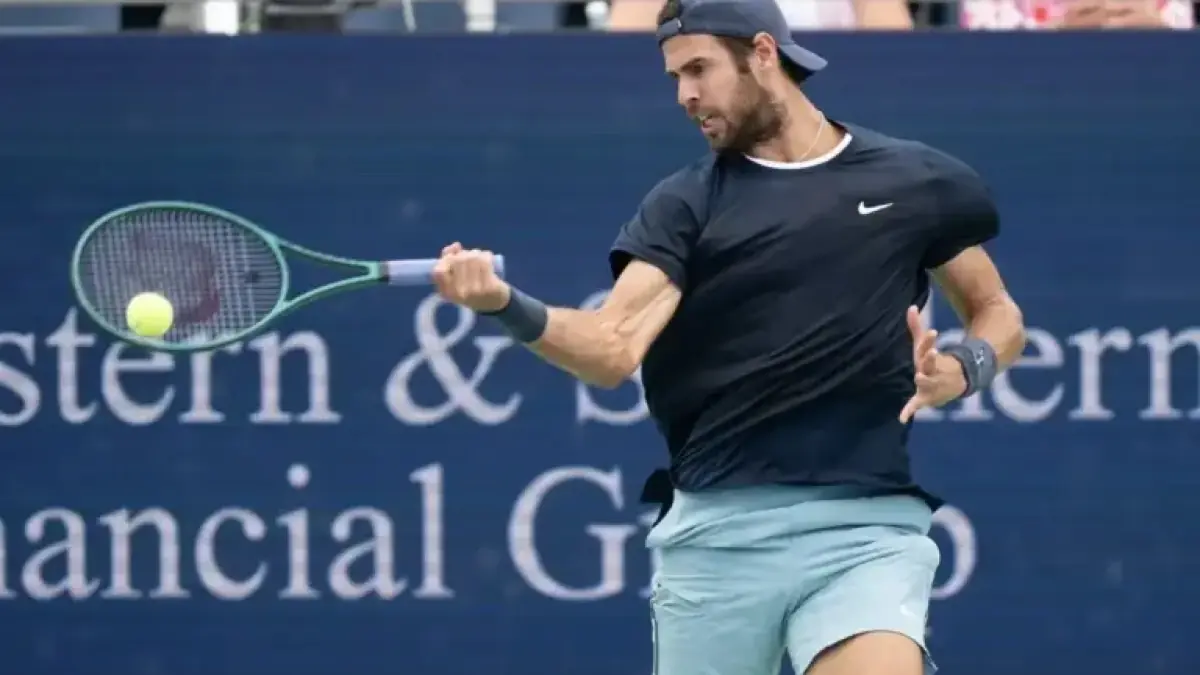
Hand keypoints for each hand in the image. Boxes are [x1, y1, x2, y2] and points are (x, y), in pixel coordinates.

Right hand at [431, 242, 510, 312]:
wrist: (494, 303)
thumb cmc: (471, 288)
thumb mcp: (455, 278)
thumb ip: (448, 260)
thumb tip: (455, 245)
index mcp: (448, 293)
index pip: (438, 272)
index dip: (445, 259)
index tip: (453, 256)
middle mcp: (459, 294)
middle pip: (457, 260)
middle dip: (463, 253)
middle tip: (469, 256)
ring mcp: (475, 291)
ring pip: (472, 258)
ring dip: (476, 253)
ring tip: (479, 257)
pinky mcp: (490, 287)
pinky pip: (485, 262)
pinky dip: (486, 255)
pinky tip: (488, 258)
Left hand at [898, 305, 967, 422]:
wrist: (952, 384)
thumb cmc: (932, 363)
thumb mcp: (923, 346)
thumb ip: (916, 327)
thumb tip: (911, 306)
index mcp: (929, 357)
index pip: (929, 347)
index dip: (930, 340)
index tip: (932, 332)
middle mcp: (932, 371)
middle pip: (931, 365)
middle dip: (931, 359)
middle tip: (932, 353)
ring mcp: (930, 385)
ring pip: (928, 383)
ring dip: (925, 380)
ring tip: (919, 376)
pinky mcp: (925, 399)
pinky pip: (916, 405)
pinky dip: (909, 411)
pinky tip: (901, 418)